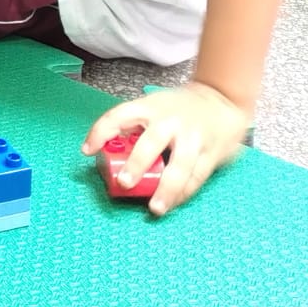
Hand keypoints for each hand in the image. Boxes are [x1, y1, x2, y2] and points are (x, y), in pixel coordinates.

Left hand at [81, 82, 249, 215]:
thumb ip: (135, 125)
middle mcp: (170, 121)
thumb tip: (107, 151)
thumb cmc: (178, 107)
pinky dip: (183, 193)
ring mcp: (193, 138)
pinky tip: (172, 203)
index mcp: (149, 107)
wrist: (221, 98)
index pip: (118, 116)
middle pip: (151, 143)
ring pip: (179, 166)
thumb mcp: (154, 106)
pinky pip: (196, 177)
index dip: (100, 132)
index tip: (86, 150)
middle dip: (137, 164)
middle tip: (124, 182)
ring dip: (167, 189)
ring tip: (155, 208)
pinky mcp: (211, 153)